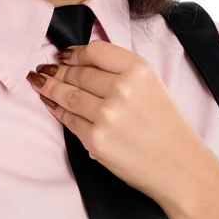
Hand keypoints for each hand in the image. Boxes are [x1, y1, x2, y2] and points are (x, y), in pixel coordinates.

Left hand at [26, 39, 208, 205]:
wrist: (179, 167)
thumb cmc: (165, 124)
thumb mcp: (151, 83)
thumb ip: (120, 69)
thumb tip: (81, 61)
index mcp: (139, 70)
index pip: (95, 51)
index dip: (75, 52)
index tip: (64, 54)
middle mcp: (122, 89)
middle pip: (78, 72)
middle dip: (59, 70)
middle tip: (46, 68)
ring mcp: (107, 115)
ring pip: (67, 94)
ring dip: (49, 86)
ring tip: (39, 80)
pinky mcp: (96, 140)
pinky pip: (68, 119)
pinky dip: (55, 109)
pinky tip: (49, 102)